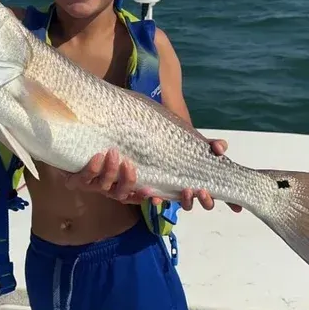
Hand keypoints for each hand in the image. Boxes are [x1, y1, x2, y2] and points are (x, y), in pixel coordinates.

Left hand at [64, 139, 241, 212]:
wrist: (109, 109)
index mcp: (157, 180)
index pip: (178, 197)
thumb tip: (222, 148)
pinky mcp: (86, 175)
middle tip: (169, 187)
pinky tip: (100, 156)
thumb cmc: (147, 126)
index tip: (200, 193)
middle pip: (148, 199)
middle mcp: (134, 185)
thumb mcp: (174, 132)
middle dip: (161, 195)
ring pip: (116, 192)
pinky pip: (88, 181)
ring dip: (123, 180)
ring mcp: (109, 182)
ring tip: (124, 160)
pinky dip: (95, 171)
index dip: (190, 199)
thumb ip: (198, 141)